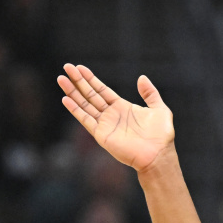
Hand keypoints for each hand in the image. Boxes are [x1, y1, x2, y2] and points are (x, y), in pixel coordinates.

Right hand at [57, 63, 174, 171]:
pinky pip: (86, 120)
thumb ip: (150, 93)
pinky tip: (66, 99)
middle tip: (67, 67)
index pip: (102, 90)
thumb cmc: (161, 135)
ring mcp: (105, 124)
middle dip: (78, 81)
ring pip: (85, 105)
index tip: (79, 68)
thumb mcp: (159, 109)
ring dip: (72, 92)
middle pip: (90, 94)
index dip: (91, 79)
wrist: (158, 155)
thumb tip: (142, 77)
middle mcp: (111, 115)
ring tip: (61, 78)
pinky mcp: (102, 134)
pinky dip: (75, 110)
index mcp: (122, 107)